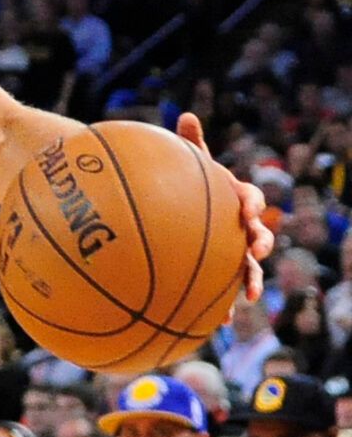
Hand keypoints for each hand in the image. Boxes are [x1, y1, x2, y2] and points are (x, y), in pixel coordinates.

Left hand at [176, 113, 273, 301]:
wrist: (176, 213)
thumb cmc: (185, 186)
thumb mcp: (187, 167)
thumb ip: (189, 146)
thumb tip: (186, 115)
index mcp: (233, 199)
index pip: (249, 198)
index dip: (250, 204)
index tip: (245, 211)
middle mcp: (239, 226)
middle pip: (259, 234)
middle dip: (261, 243)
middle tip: (255, 250)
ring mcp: (233, 251)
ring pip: (250, 267)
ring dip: (253, 280)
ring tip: (250, 295)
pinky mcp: (221, 274)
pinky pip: (227, 291)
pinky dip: (226, 305)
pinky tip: (221, 322)